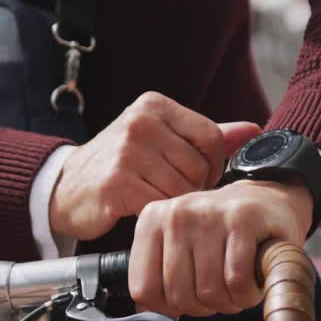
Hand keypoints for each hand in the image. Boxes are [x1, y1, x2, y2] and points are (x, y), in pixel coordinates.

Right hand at [48, 92, 261, 240]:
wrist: (67, 188)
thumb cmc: (120, 165)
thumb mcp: (162, 139)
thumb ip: (206, 135)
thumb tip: (253, 129)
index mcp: (154, 106)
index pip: (211, 137)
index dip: (213, 165)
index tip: (199, 177)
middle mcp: (140, 123)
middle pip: (198, 165)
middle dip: (193, 187)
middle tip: (171, 192)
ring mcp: (126, 151)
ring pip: (182, 188)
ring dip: (174, 203)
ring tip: (155, 199)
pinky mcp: (116, 181)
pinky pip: (159, 205)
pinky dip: (155, 213)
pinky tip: (140, 208)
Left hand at [129, 180, 313, 317]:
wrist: (268, 201)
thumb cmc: (221, 233)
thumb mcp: (180, 247)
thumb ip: (158, 278)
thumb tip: (147, 315)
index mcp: (152, 221)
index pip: (143, 290)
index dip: (170, 308)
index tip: (189, 297)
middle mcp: (177, 214)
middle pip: (179, 296)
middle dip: (204, 307)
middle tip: (220, 292)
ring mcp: (210, 214)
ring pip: (209, 292)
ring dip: (230, 302)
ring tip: (237, 285)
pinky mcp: (243, 219)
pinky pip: (237, 282)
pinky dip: (248, 294)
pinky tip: (253, 281)